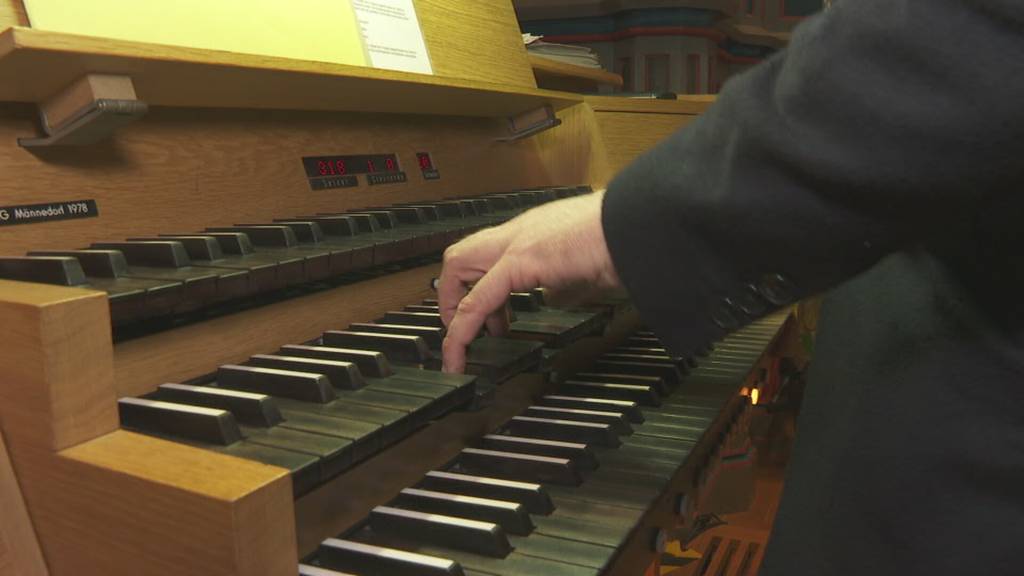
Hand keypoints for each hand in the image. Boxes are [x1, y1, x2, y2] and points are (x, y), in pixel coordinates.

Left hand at [439, 189, 621, 371]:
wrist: (640, 226)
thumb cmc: (625, 242)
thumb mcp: (586, 270)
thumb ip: (565, 284)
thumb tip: (553, 300)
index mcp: (536, 233)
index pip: (489, 254)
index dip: (476, 287)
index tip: (486, 317)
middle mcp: (520, 232)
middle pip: (460, 253)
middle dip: (449, 292)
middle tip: (458, 326)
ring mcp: (519, 242)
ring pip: (458, 264)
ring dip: (453, 306)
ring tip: (461, 343)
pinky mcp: (522, 258)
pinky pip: (478, 298)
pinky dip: (463, 327)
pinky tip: (461, 350)